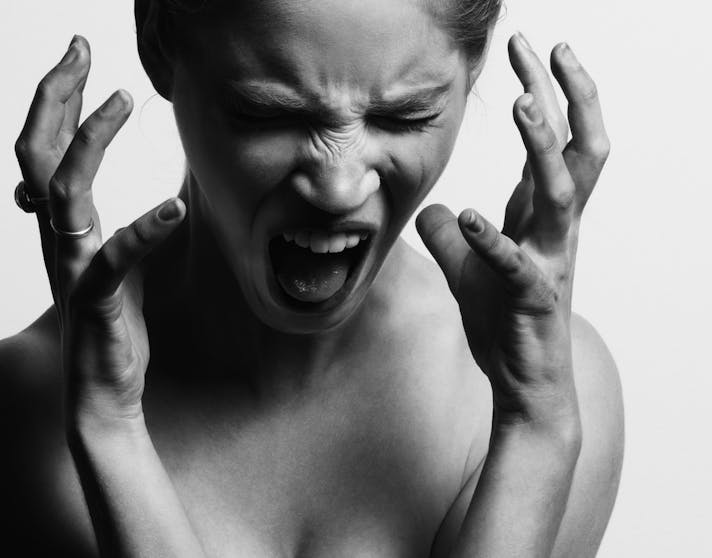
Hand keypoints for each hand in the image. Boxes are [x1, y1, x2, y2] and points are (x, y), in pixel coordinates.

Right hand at [14, 37, 186, 424]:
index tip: (79, 59)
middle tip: (79, 48)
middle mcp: (59, 241)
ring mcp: (73, 269)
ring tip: (124, 101)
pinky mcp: (96, 301)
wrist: (103, 393)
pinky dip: (142, 230)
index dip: (56, 101)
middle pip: (37, 154)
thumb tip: (150, 197)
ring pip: (63, 192)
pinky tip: (175, 207)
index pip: (46, 152)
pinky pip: (112, 260)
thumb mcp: (117, 266)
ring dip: (91, 142)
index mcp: (65, 229)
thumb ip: (115, 229)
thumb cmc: (112, 327)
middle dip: (55, 96)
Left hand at [416, 34, 609, 428]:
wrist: (524, 381)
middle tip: (547, 48)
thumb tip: (436, 209)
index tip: (530, 48)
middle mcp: (554, 230)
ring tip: (523, 105)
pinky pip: (515, 265)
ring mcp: (548, 262)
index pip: (553, 142)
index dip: (545, 92)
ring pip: (559, 194)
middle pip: (579, 150)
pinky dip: (492, 240)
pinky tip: (469, 217)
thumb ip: (454, 235)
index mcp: (540, 217)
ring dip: (543, 148)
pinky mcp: (532, 299)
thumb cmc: (504, 321)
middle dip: (569, 96)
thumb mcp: (468, 268)